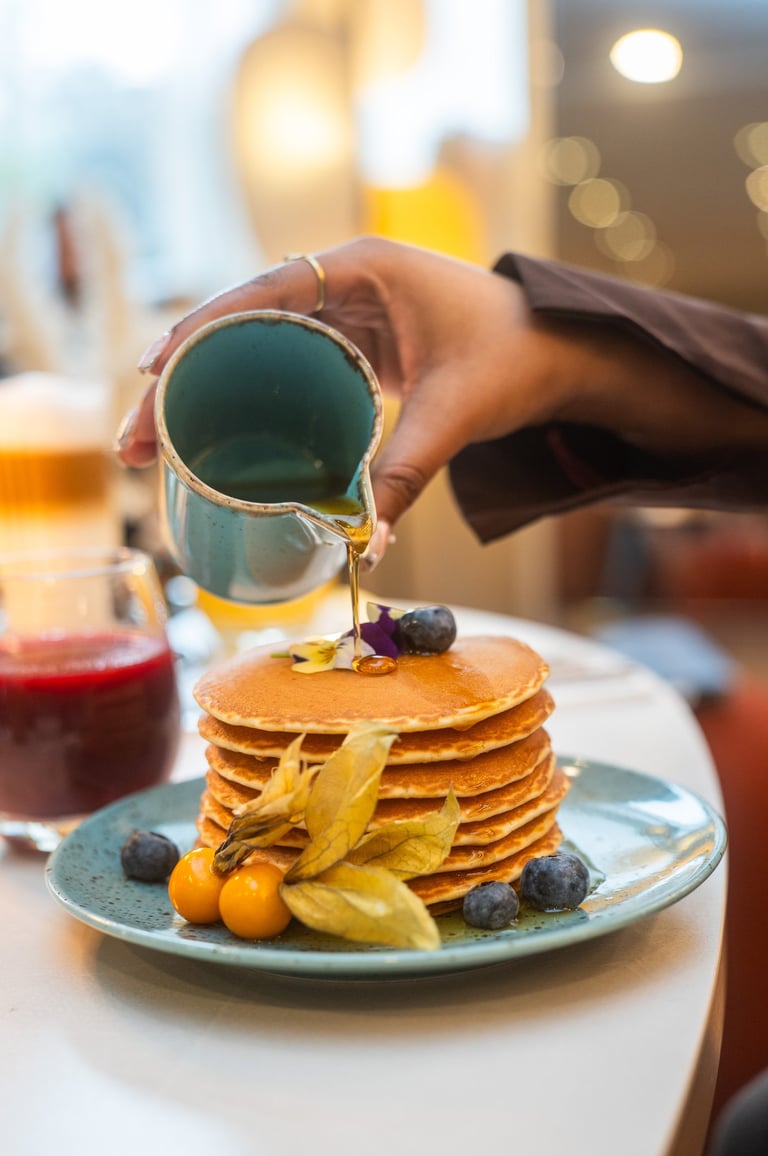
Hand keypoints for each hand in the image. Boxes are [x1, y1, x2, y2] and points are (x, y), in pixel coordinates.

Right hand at [117, 236, 760, 562]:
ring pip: (255, 348)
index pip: (260, 292)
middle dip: (183, 378)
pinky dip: (246, 397)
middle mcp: (343, 282)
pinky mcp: (352, 344)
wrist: (559, 351)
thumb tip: (368, 546)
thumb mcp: (455, 413)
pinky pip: (284, 365)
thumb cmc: (515, 358)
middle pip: (241, 326)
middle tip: (138, 439)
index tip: (150, 373)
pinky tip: (213, 436)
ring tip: (156, 445)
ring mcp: (344, 312)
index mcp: (363, 268)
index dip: (199, 332)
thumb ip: (407, 474)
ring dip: (207, 391)